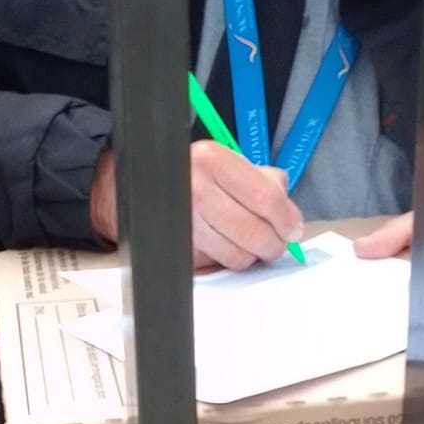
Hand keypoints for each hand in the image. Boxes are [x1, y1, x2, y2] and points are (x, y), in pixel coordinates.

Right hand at [90, 144, 303, 271]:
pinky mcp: (177, 246)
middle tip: (275, 243)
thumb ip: (260, 178)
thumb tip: (287, 204)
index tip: (293, 228)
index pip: (267, 199)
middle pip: (255, 233)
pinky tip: (225, 245)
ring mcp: (184, 221)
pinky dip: (228, 259)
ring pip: (238, 255)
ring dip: (250, 255)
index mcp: (212, 160)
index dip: (287, 219)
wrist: (130, 186)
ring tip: (249, 243)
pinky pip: (217, 263)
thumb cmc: (188, 174)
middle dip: (273, 244)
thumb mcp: (223, 162)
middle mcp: (196, 189)